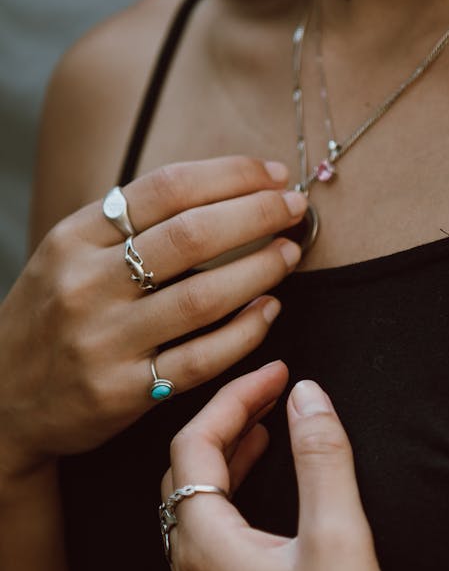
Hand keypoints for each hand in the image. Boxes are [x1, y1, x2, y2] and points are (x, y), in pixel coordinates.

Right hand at [0, 157, 305, 478]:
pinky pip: (202, 358)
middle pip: (192, 236)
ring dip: (262, 269)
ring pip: (204, 297)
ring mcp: (105, 341)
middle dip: (259, 214)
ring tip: (290, 253)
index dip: (232, 175)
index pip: (167, 188)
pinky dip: (246, 331)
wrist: (1, 397)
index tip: (274, 174)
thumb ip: (131, 225)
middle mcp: (86, 284)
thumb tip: (224, 191)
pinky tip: (270, 310)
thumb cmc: (53, 315)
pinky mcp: (125, 392)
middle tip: (296, 207)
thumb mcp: (70, 255)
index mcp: (75, 237)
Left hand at [162, 362, 410, 570]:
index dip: (234, 397)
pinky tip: (264, 509)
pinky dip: (231, 506)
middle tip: (268, 398)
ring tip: (264, 437)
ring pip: (194, 513)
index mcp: (205, 545)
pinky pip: (207, 546)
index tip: (276, 372)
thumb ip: (322, 457)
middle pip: (185, 476)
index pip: (196, 444)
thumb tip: (308, 394)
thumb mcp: (339, 536)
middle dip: (225, 426)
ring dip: (226, 466)